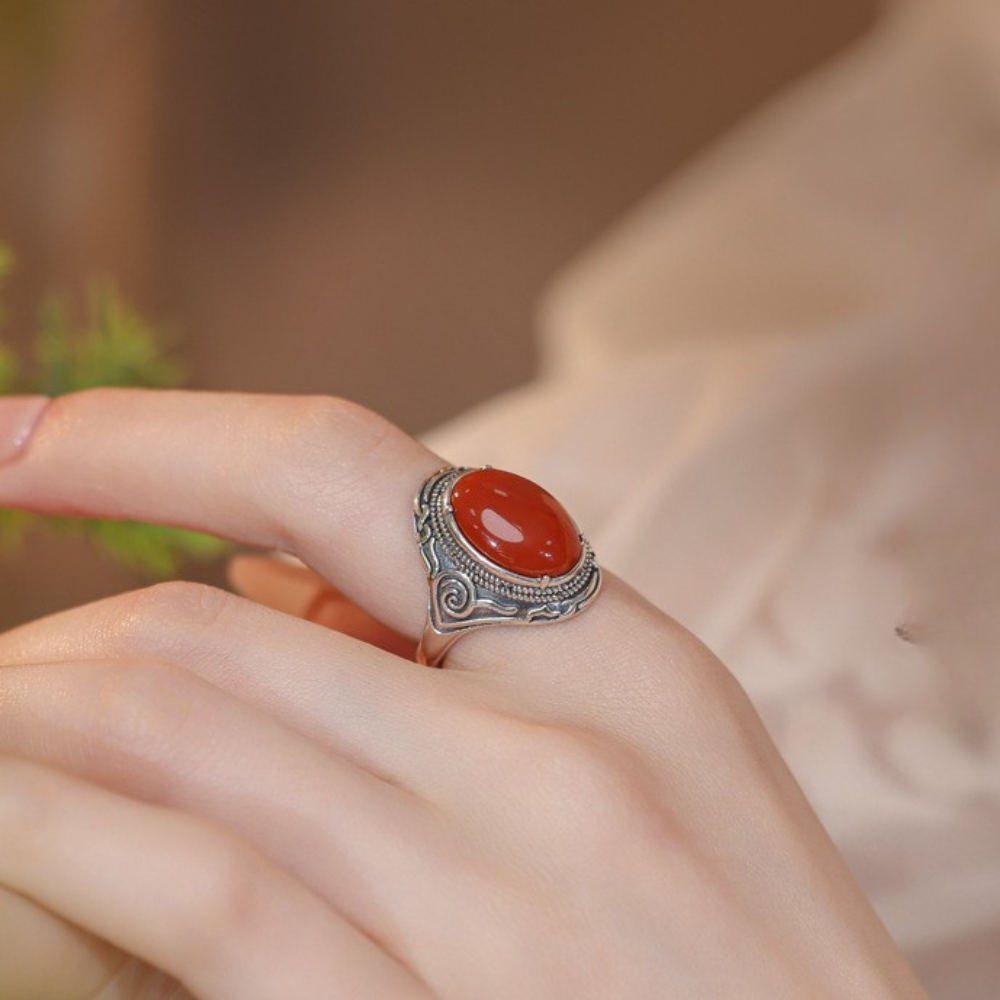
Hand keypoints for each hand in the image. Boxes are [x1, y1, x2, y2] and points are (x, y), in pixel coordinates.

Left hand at [0, 389, 929, 998]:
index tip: (23, 439)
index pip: (347, 470)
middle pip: (217, 624)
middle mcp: (562, 752)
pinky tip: (8, 809)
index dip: (154, 435)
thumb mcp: (659, 772)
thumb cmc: (743, 965)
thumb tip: (263, 577)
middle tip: (1, 651)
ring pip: (175, 723)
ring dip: (31, 716)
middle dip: (61, 625)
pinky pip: (192, 885)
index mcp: (628, 660)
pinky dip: (58, 830)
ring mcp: (490, 894)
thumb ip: (482, 664)